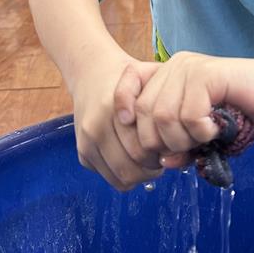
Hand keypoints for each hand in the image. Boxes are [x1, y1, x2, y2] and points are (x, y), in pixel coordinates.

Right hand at [71, 56, 163, 189]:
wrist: (91, 75)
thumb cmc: (126, 77)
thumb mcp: (147, 74)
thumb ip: (162, 95)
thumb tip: (171, 129)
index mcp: (111, 109)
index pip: (143, 151)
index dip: (162, 154)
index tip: (169, 146)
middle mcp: (95, 128)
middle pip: (132, 168)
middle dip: (152, 167)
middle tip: (161, 155)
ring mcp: (86, 143)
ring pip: (121, 178)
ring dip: (139, 174)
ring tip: (149, 158)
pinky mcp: (82, 153)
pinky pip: (110, 177)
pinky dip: (124, 174)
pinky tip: (133, 157)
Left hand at [117, 52, 253, 171]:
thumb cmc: (237, 113)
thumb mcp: (201, 134)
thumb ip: (180, 146)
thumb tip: (164, 163)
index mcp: (166, 76)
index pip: (128, 90)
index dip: (124, 111)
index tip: (141, 135)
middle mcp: (173, 67)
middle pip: (145, 113)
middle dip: (162, 142)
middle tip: (188, 148)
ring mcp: (189, 68)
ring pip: (164, 116)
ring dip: (183, 139)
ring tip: (204, 138)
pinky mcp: (206, 74)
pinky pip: (189, 114)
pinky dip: (201, 131)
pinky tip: (216, 129)